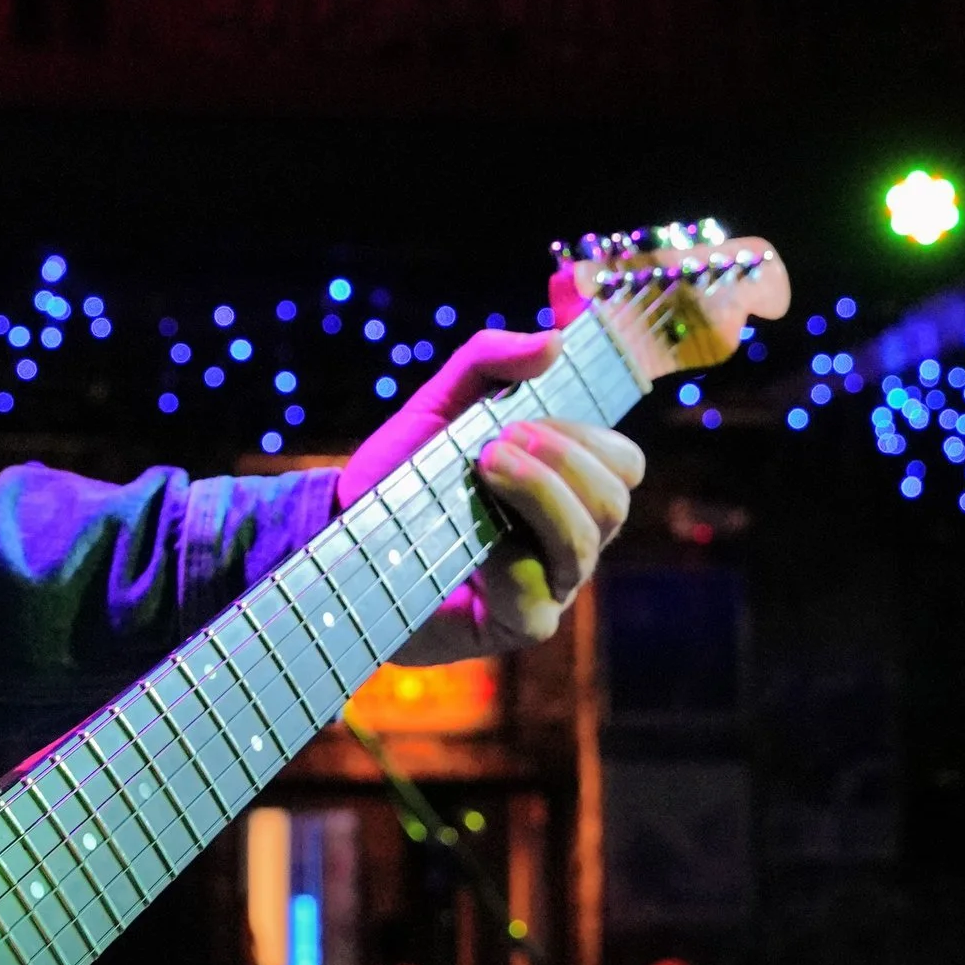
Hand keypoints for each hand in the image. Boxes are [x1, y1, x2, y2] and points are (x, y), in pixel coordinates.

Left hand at [337, 328, 642, 655]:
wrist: (342, 532)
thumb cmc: (403, 472)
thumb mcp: (440, 402)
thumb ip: (489, 361)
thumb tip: (553, 340)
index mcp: (568, 486)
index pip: (623, 462)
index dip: (592, 432)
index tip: (527, 410)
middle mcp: (570, 536)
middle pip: (614, 501)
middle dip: (563, 460)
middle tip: (498, 440)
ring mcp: (550, 584)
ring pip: (584, 543)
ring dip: (539, 493)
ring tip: (484, 464)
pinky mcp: (517, 624)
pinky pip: (539, 595)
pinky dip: (510, 558)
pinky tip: (476, 541)